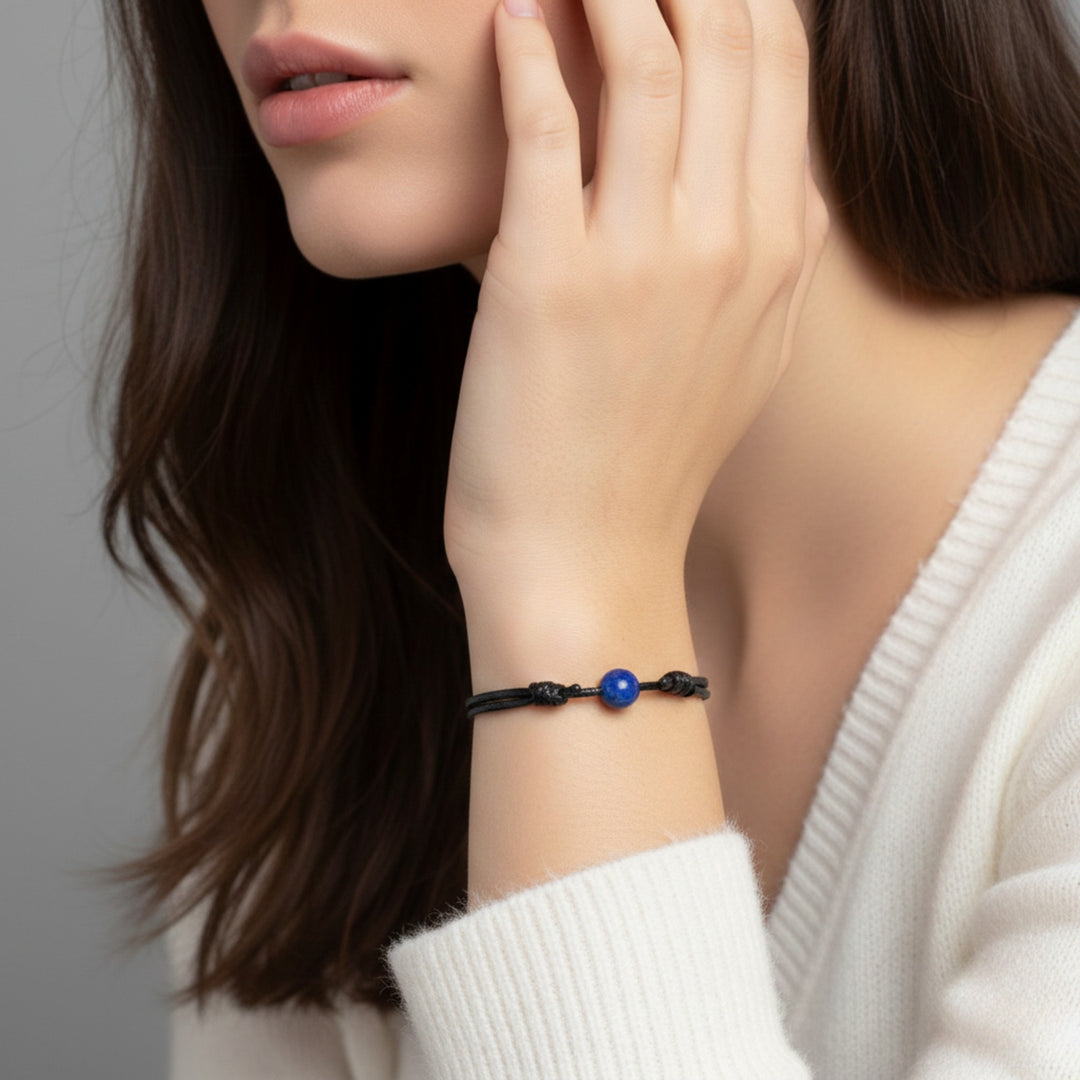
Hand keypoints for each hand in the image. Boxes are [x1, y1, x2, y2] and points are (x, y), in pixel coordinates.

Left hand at [444, 0, 829, 586]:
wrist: (586, 560)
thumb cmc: (648, 460)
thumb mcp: (746, 358)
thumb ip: (775, 259)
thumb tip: (788, 177)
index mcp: (777, 252)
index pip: (781, 68)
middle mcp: (727, 241)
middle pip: (726, 39)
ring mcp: (641, 258)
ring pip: (643, 59)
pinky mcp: (546, 276)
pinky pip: (546, 124)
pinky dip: (526, 51)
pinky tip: (510, 15)